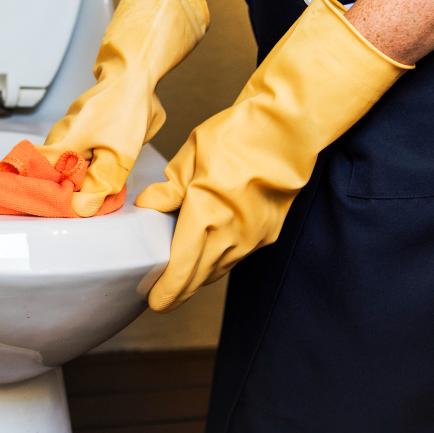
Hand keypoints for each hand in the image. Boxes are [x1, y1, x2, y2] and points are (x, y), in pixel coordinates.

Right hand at [39, 0, 208, 215]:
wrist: (134, 74)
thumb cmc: (126, 109)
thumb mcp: (119, 155)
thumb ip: (99, 184)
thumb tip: (80, 208)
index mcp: (62, 145)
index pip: (30, 176)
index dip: (32, 193)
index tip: (38, 207)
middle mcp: (59, 137)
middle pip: (47, 174)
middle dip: (58, 192)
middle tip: (73, 205)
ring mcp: (68, 130)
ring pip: (63, 164)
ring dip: (73, 179)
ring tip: (87, 191)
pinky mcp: (80, 126)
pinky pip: (74, 152)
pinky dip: (82, 165)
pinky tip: (97, 170)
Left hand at [137, 0, 410, 310]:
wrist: (285, 131)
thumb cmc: (237, 137)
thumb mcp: (190, 157)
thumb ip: (168, 189)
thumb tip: (148, 206)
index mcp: (205, 217)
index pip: (181, 269)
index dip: (166, 291)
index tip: (155, 300)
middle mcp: (230, 236)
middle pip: (200, 279)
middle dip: (179, 292)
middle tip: (163, 297)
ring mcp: (252, 238)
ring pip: (220, 269)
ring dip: (200, 276)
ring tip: (183, 275)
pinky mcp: (268, 233)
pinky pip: (238, 256)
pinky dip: (220, 259)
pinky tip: (210, 252)